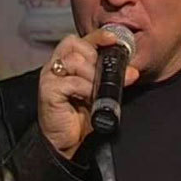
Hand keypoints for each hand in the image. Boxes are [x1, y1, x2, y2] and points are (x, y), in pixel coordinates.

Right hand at [38, 29, 139, 158]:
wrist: (69, 143)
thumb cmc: (83, 116)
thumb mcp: (101, 92)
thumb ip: (112, 78)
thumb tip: (133, 71)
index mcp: (68, 62)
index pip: (81, 39)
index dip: (98, 36)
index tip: (115, 40)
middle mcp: (57, 65)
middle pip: (76, 45)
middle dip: (96, 59)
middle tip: (105, 78)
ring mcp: (50, 77)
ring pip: (74, 60)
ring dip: (92, 75)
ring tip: (95, 92)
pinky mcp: (47, 90)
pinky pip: (71, 81)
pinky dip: (84, 89)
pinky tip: (88, 99)